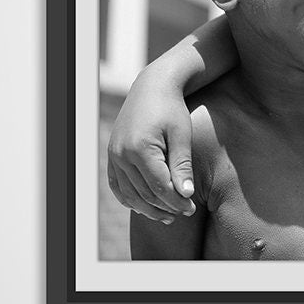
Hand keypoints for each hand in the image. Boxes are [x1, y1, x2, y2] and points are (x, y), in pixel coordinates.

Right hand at [106, 74, 196, 222]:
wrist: (152, 88)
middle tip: (185, 212)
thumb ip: (182, 165)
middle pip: (144, 193)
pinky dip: (130, 199)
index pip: (160, 186)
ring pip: (129, 194)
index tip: (191, 208)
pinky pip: (118, 185)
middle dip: (166, 206)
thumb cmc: (172, 109)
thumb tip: (185, 195)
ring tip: (168, 215)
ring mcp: (114, 156)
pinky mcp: (112, 155)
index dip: (176, 201)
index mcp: (140, 148)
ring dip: (148, 208)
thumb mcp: (182, 134)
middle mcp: (122, 154)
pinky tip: (146, 206)